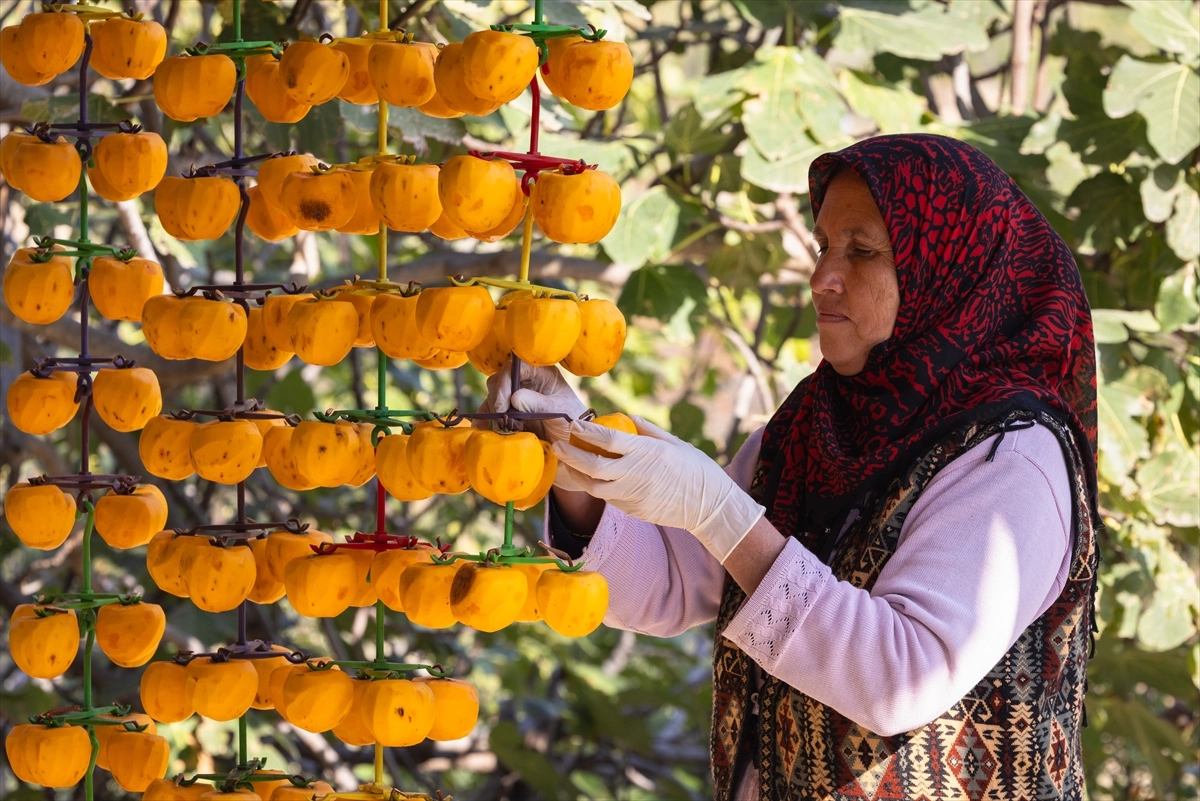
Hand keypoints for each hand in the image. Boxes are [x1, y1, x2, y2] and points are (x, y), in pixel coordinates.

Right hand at [477, 359, 586, 444]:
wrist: (574, 442)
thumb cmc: (574, 422)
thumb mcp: (561, 412)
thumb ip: (540, 404)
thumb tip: (515, 397)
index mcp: (541, 373)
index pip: (516, 366)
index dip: (505, 381)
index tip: (503, 404)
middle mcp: (526, 380)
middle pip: (501, 379)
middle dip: (497, 397)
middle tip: (501, 417)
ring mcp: (516, 395)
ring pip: (493, 395)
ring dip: (492, 410)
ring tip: (500, 428)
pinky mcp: (510, 411)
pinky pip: (491, 410)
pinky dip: (485, 418)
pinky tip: (480, 426)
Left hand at [553, 416, 764, 562]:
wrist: (709, 506)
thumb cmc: (696, 469)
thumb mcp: (675, 443)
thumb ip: (648, 430)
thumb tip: (628, 417)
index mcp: (647, 453)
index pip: (608, 440)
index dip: (586, 432)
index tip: (573, 424)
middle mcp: (636, 474)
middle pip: (592, 466)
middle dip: (571, 455)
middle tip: (559, 446)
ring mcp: (633, 495)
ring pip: (594, 487)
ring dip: (577, 475)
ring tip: (567, 463)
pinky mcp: (633, 510)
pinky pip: (608, 497)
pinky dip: (595, 487)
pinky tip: (590, 478)